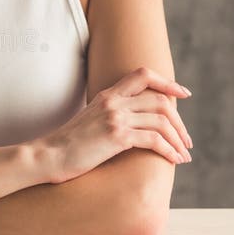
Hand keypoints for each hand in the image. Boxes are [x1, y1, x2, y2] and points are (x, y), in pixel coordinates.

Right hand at [40, 67, 192, 184]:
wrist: (47, 156)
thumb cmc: (67, 145)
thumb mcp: (89, 121)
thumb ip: (108, 115)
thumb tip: (130, 124)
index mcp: (107, 95)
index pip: (143, 75)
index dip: (167, 82)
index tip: (182, 94)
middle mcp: (113, 102)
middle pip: (161, 100)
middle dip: (179, 122)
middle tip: (186, 139)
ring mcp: (115, 118)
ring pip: (162, 121)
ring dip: (178, 139)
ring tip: (184, 154)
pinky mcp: (116, 137)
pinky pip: (154, 140)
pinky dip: (169, 150)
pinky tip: (174, 160)